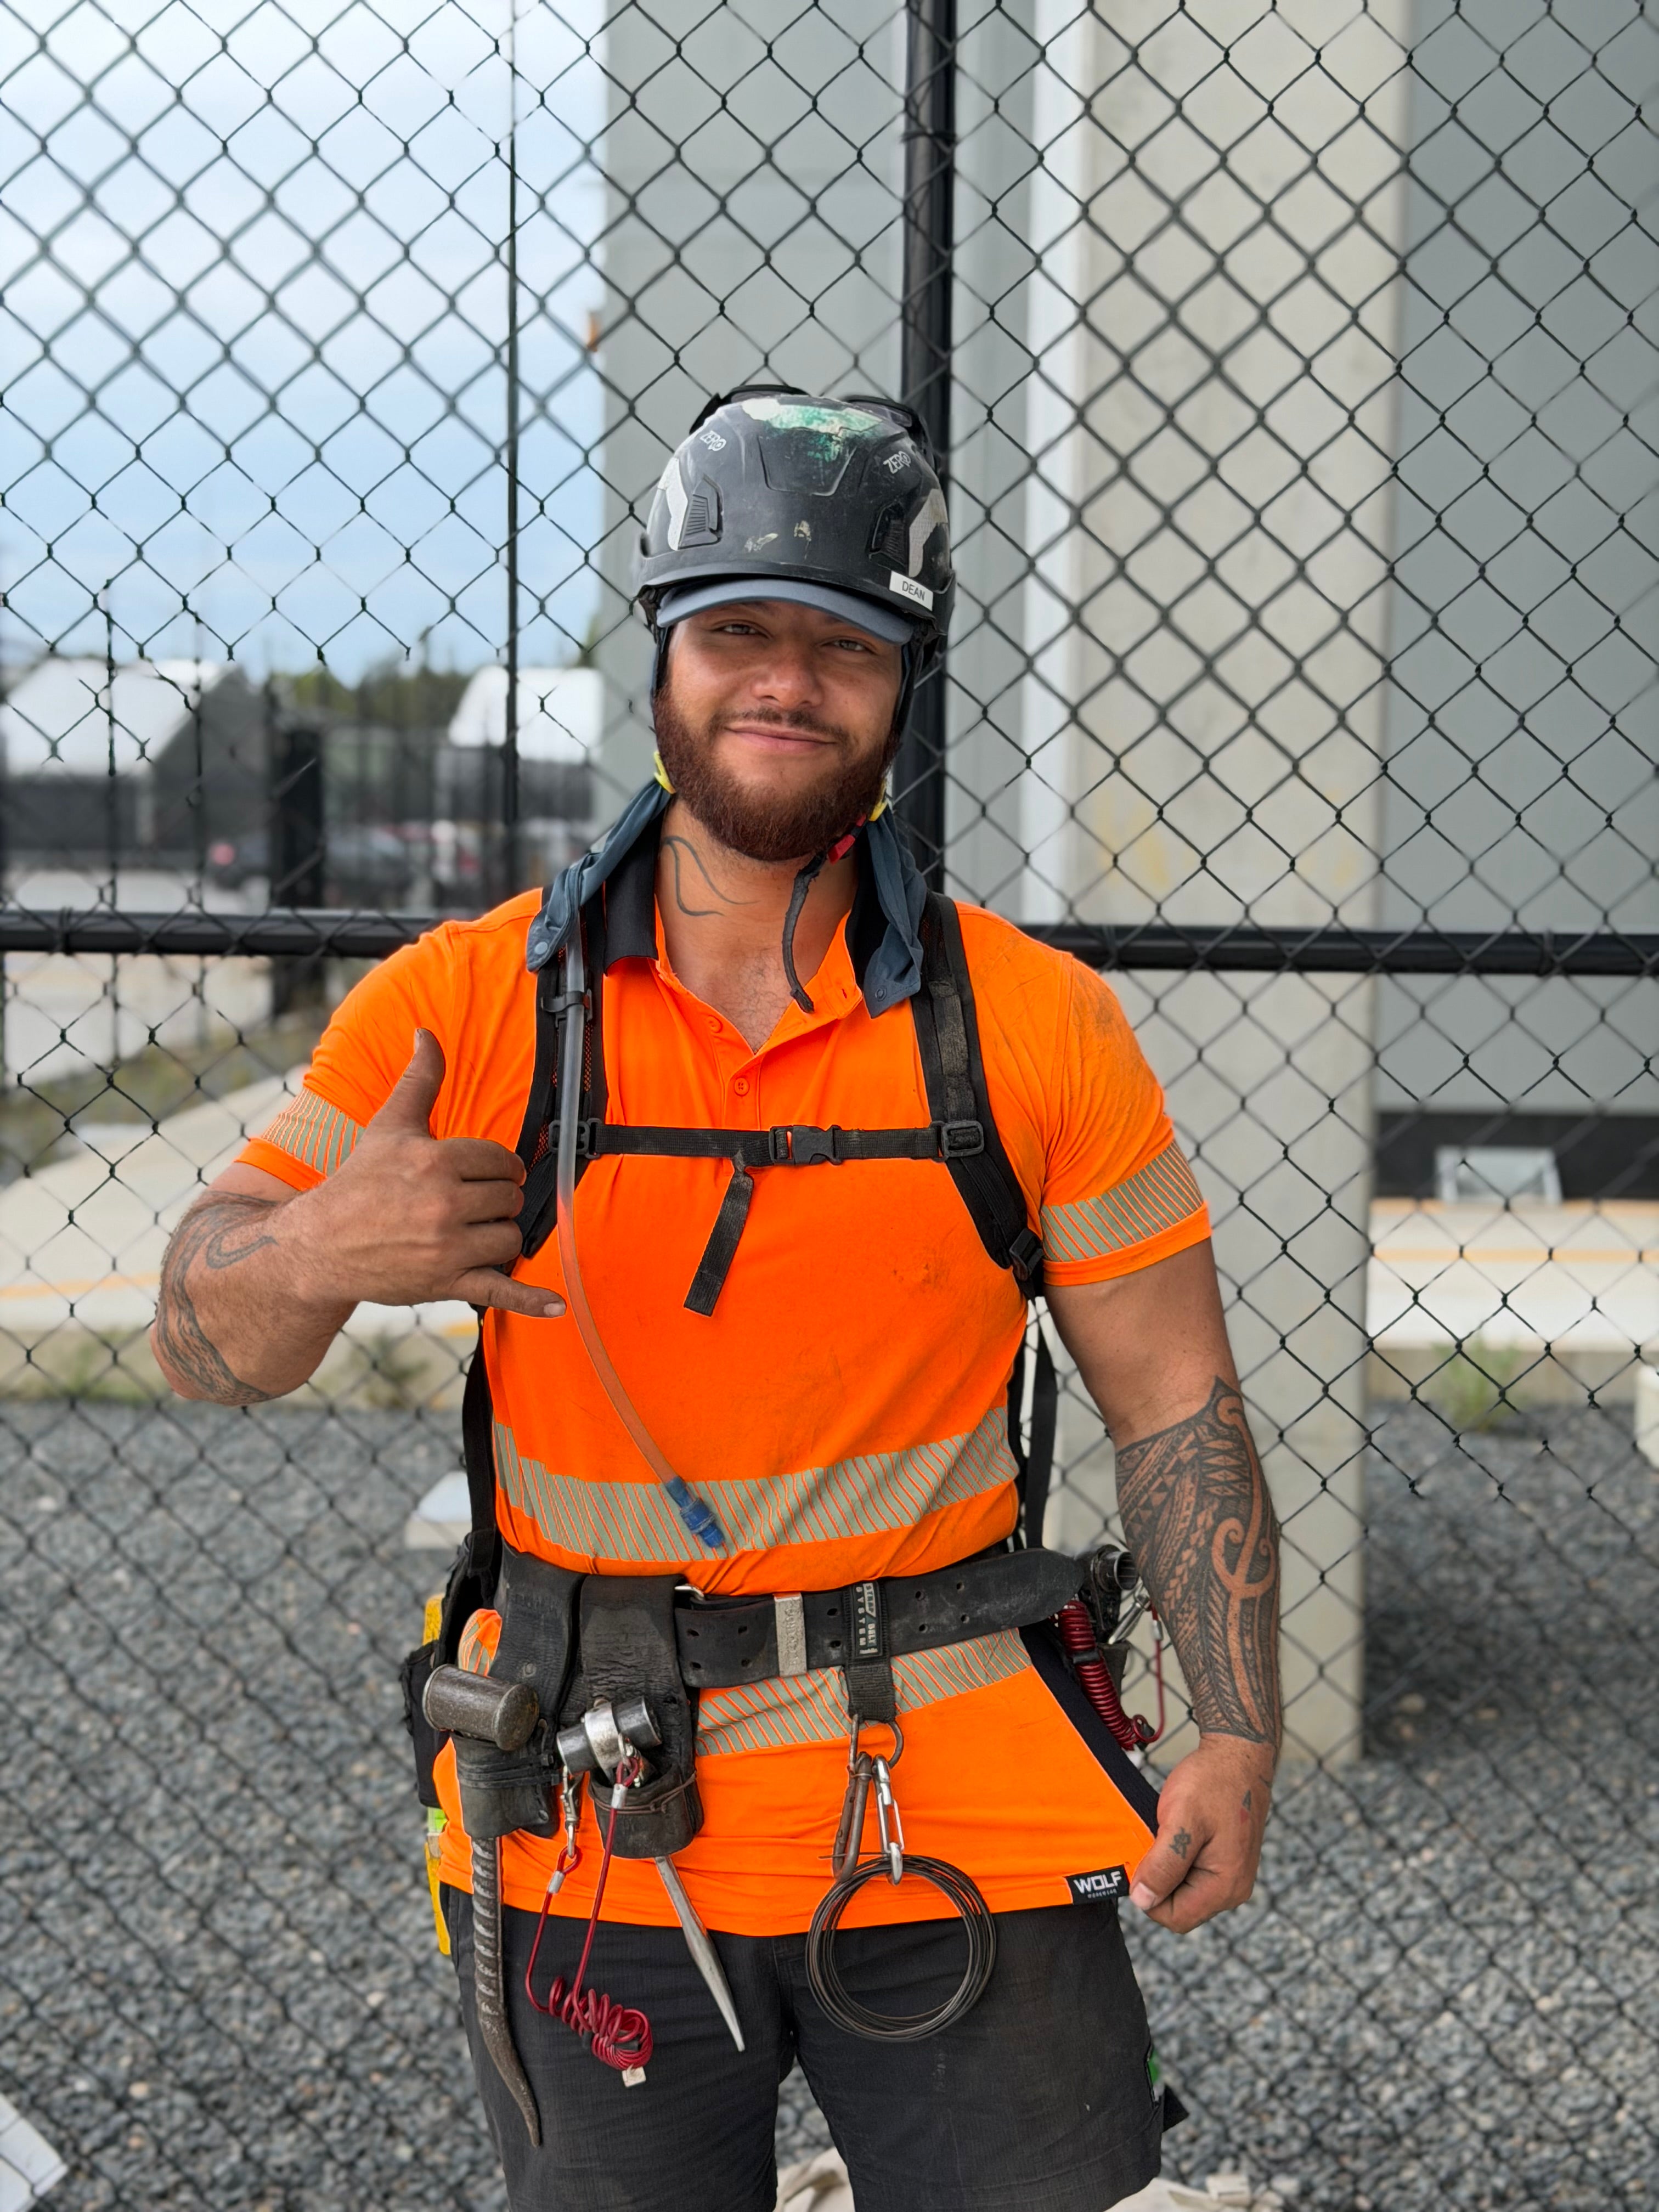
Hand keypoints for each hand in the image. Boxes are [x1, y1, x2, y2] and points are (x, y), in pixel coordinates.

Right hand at [289, 1030, 564, 1319]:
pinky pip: (500, 1291)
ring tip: (467, 1231)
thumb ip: (418, 1079)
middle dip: (494, 1200)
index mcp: (434, 1161)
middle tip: (463, 1204)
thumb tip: (426, 1033)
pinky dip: (530, 1301)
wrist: (319, 1246)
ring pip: (509, 1237)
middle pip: (508, 1198)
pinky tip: (556, 1307)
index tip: (477, 1174)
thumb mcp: (388, 1126)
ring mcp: (446, 1247)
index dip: (493, 1167)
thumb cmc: (358, 1182)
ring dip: (497, 1235)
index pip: (499, 1161)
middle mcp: (442, 1204)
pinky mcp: (445, 1283)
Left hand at [1127, 1734, 1272, 1932]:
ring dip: (1165, 1866)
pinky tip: (1177, 1831)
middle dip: (1158, 1878)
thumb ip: (1163, 1864)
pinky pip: (1190, 1874)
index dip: (1149, 1894)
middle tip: (1157, 1838)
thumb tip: (1142, 1900)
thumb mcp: (1181, 1820)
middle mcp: (1232, 1889)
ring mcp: (1229, 1877)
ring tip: (1169, 1831)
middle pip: (1178, 1907)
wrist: (1237, 1755)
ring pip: (1181, 1890)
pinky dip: (1175, 1857)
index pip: (1174, 1917)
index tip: (1143, 1858)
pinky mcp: (1224, 1863)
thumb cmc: (1213, 1781)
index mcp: (1226, 1887)